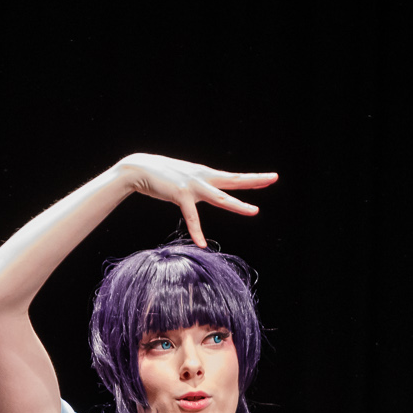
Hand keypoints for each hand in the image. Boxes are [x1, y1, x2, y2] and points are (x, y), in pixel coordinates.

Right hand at [119, 153, 276, 248]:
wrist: (139, 168)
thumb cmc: (160, 175)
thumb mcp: (183, 179)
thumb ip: (195, 186)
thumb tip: (201, 193)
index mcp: (205, 174)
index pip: (233, 177)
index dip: (252, 178)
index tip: (269, 178)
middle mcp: (203, 178)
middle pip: (233, 180)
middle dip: (254, 180)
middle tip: (274, 177)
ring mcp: (193, 186)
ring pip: (220, 197)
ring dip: (237, 205)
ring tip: (254, 211)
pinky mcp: (180, 195)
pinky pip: (191, 217)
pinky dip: (196, 231)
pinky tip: (202, 244)